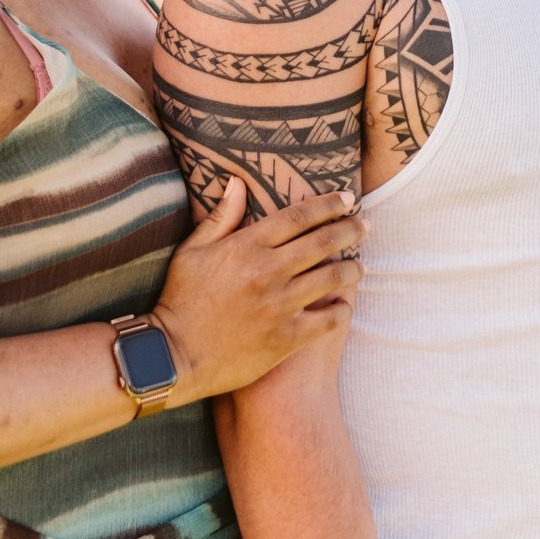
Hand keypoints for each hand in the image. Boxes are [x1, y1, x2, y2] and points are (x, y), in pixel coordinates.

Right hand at [151, 179, 365, 403]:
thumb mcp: (192, 251)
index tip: (347, 199)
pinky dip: (341, 310)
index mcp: (247, 246)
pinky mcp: (286, 338)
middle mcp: (268, 272)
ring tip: (362, 266)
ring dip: (353, 269)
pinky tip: (344, 306)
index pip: (298, 217)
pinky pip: (327, 320)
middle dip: (350, 230)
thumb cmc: (180, 300)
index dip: (327, 205)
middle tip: (365, 225)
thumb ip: (220, 217)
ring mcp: (280, 306)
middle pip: (323, 243)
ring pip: (332, 279)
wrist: (174, 356)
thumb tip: (237, 182)